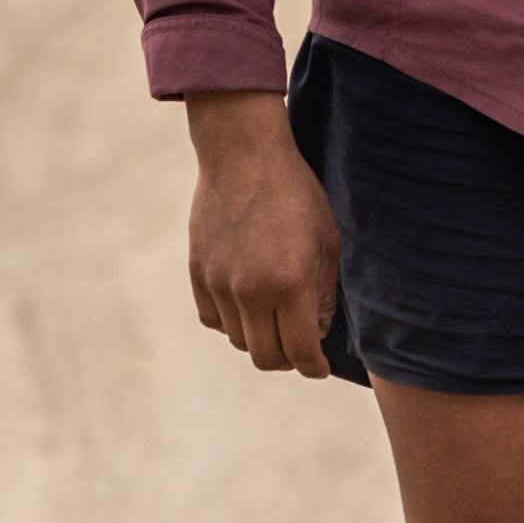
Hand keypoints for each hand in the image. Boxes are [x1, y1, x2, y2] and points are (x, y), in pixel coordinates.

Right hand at [182, 89, 341, 377]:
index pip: (299, 351)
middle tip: (298, 347)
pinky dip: (231, 321)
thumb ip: (323, 294)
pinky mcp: (197, 273)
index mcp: (290, 283)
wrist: (243, 155)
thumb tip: (315, 333)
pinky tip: (246, 303)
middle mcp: (251, 290)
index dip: (312, 367)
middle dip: (287, 359)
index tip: (318, 367)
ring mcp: (219, 283)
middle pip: (265, 357)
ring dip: (259, 337)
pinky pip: (213, 319)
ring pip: (237, 340)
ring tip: (274, 316)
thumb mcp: (326, 242)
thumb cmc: (295, 194)